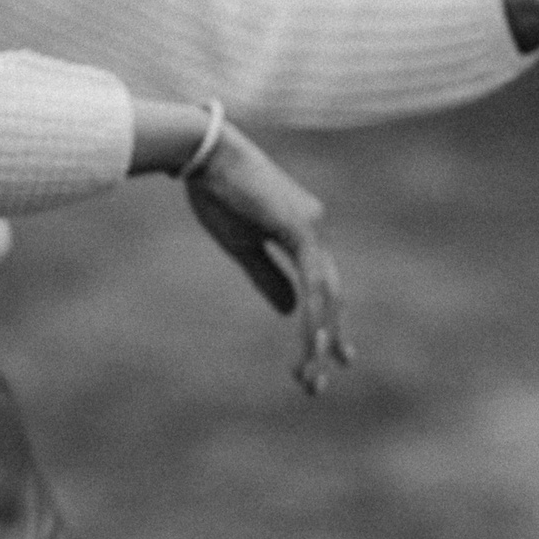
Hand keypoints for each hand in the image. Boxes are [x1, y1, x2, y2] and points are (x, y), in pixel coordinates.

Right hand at [182, 122, 351, 394]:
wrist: (206, 154)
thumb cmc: (219, 194)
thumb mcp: (242, 245)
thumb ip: (268, 277)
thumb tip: (290, 311)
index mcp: (304, 234)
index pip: (323, 287)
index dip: (327, 323)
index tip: (333, 357)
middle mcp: (316, 229)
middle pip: (330, 295)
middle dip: (326, 341)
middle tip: (318, 383)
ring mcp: (313, 227)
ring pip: (325, 293)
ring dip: (319, 337)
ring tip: (311, 375)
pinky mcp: (300, 227)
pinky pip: (312, 278)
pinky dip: (313, 312)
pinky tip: (312, 341)